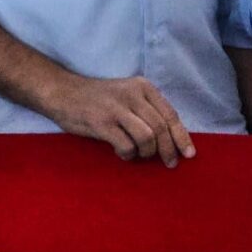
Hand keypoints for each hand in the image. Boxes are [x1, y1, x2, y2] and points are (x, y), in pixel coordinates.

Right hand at [47, 74, 194, 165]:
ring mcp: (116, 108)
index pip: (170, 114)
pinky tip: (123, 153)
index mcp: (143, 87)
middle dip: (168, 150)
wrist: (63, 92)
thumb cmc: (99, 99)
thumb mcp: (127, 95)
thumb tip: (171, 139)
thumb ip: (147, 111)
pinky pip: (126, 145)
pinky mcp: (101, 123)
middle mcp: (132, 95)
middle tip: (169, 164)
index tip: (189, 154)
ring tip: (140, 155)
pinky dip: (128, 154)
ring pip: (147, 137)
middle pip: (161, 128)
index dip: (182, 136)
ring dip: (147, 152)